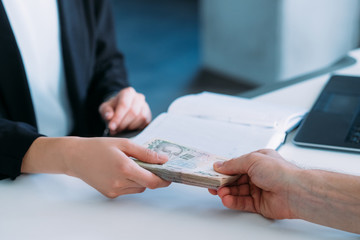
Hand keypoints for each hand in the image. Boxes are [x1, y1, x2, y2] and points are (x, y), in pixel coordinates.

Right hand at [22, 137, 169, 197]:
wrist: (75, 157)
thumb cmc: (98, 147)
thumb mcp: (124, 144)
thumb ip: (145, 153)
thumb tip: (163, 159)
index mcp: (125, 168)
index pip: (152, 181)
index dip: (164, 180)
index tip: (170, 175)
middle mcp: (120, 182)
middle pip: (146, 185)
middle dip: (152, 176)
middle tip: (152, 165)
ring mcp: (114, 190)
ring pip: (138, 188)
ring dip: (140, 179)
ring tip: (130, 165)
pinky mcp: (109, 194)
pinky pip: (128, 190)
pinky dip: (130, 182)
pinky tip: (120, 171)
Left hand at [99, 87, 151, 134]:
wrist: (121, 109)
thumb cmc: (113, 108)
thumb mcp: (105, 108)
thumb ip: (106, 111)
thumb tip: (109, 116)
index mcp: (128, 92)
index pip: (124, 105)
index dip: (118, 117)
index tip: (112, 127)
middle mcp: (139, 97)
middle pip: (133, 112)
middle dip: (123, 124)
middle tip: (116, 130)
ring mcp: (145, 106)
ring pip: (141, 118)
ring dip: (130, 127)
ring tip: (121, 129)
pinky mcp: (148, 115)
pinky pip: (145, 122)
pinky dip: (137, 128)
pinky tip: (129, 128)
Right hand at [209, 149, 298, 218]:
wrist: (295, 192)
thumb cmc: (280, 172)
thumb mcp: (252, 159)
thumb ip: (233, 163)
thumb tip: (220, 165)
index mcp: (258, 161)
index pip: (236, 165)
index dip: (225, 169)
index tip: (214, 172)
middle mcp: (258, 175)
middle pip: (235, 179)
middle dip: (223, 182)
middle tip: (213, 184)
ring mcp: (258, 189)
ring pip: (237, 192)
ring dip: (227, 192)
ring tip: (219, 192)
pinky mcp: (259, 204)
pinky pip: (242, 203)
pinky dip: (233, 201)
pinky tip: (226, 199)